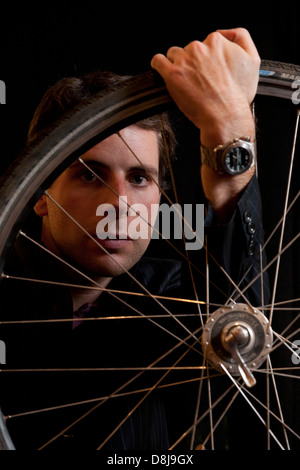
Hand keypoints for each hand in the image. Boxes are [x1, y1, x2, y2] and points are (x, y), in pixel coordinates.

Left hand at [151, 28, 259, 146]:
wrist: (226, 116)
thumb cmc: (237, 95)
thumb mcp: (253, 60)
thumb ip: (241, 38)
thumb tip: (224, 33)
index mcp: (217, 42)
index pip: (206, 42)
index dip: (207, 56)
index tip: (208, 68)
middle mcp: (199, 48)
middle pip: (190, 49)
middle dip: (193, 62)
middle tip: (199, 79)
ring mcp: (184, 60)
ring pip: (174, 54)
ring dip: (177, 64)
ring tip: (185, 80)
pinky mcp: (172, 74)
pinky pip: (158, 61)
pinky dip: (159, 65)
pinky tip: (164, 72)